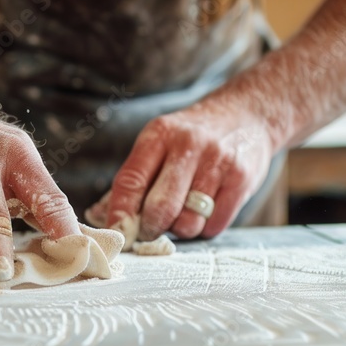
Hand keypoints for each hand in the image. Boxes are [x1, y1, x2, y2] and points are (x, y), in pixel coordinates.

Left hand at [88, 98, 275, 240]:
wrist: (247, 114)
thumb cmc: (191, 137)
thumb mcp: (158, 143)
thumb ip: (131, 180)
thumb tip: (99, 216)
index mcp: (159, 135)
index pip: (130, 181)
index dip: (119, 213)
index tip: (115, 232)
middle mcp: (189, 146)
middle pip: (160, 208)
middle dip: (148, 229)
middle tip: (147, 232)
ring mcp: (218, 163)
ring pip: (188, 222)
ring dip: (179, 229)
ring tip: (181, 215)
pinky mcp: (242, 180)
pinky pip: (214, 225)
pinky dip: (204, 228)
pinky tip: (205, 212)